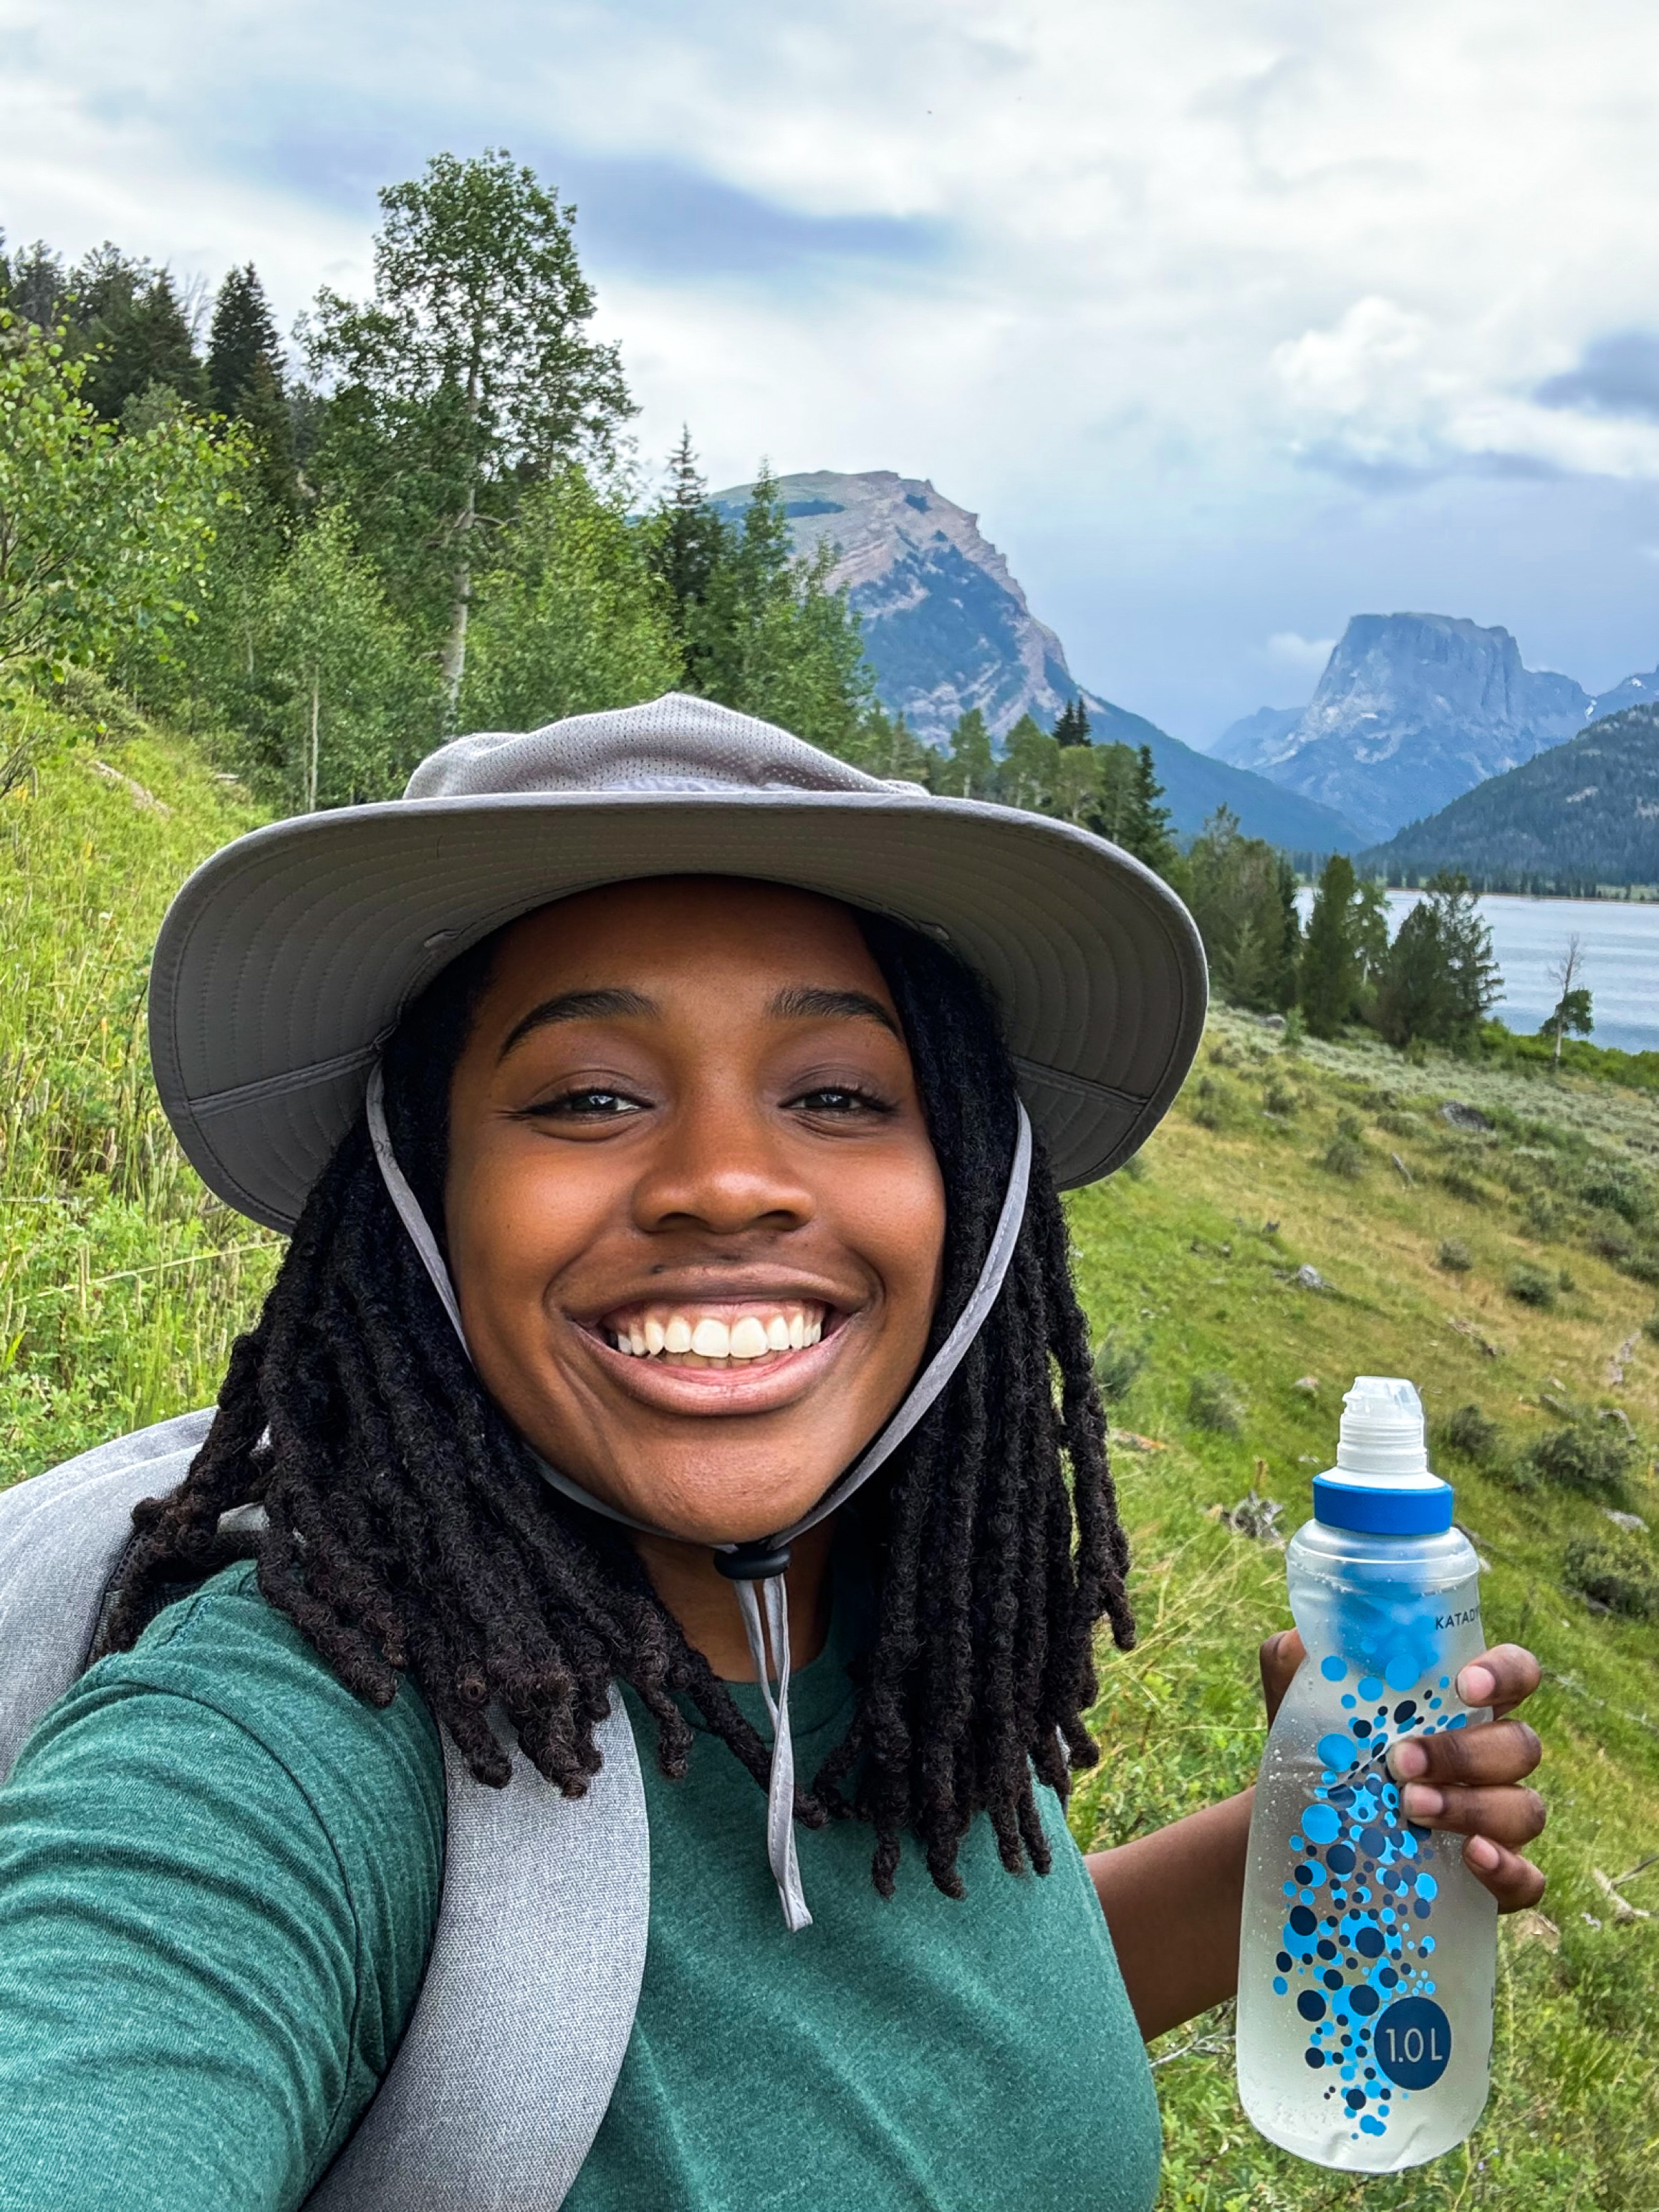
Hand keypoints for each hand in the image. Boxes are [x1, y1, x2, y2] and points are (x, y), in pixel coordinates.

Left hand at [1259, 1629, 1545, 1912]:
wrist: (1302, 1835)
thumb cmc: (1321, 1752)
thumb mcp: (1300, 1704)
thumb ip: (1297, 1662)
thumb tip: (1301, 1642)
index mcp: (1460, 1704)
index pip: (1515, 1673)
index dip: (1504, 1673)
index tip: (1464, 1685)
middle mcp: (1490, 1758)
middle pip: (1519, 1745)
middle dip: (1464, 1753)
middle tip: (1400, 1761)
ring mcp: (1499, 1819)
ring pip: (1524, 1808)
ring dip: (1472, 1807)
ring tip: (1410, 1806)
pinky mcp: (1497, 1877)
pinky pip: (1527, 1878)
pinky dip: (1507, 1868)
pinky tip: (1471, 1856)